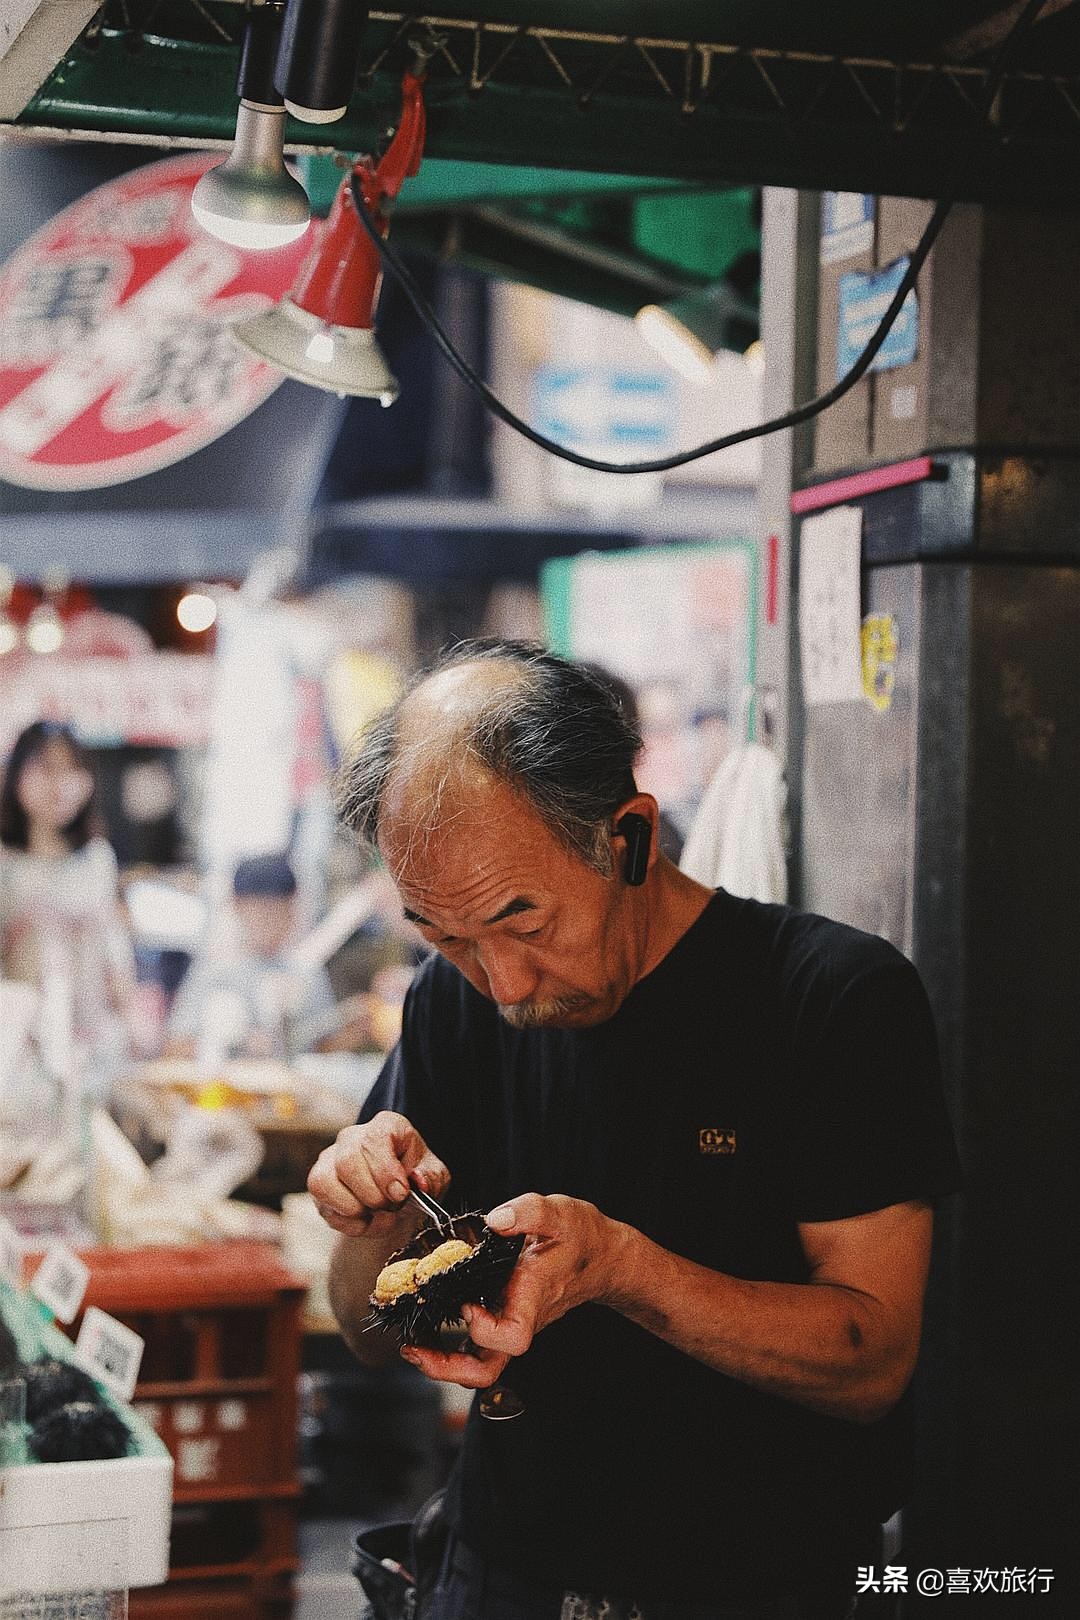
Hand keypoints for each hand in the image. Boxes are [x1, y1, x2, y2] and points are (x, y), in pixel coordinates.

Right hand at [307, 1110, 448, 1236]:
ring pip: (325, 1182)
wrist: (399, 1198)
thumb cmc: (414, 1180)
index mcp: (385, 1126)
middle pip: (347, 1162)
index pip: (374, 1140)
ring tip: (378, 1214)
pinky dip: (348, 1223)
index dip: (385, 1172)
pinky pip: (323, 1206)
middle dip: (372, 1194)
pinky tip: (366, 1220)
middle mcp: (352, 1138)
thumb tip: (418, 1181)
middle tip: (392, 1207)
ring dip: (356, 1209)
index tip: (401, 1194)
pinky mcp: (319, 1185)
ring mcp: (330, 1160)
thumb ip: (431, 1177)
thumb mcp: (434, 1176)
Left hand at [401, 1193, 626, 1388]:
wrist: (600, 1255)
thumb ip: (527, 1212)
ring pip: (477, 1365)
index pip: (512, 1338)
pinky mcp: (503, 1318)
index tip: (466, 1304)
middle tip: (412, 1349)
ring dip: (441, 1362)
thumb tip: (495, 1220)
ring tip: (410, 1344)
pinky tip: (426, 1328)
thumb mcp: (558, 1213)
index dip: (484, 1329)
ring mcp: (511, 1323)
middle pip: (486, 1370)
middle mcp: (520, 1318)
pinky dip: (448, 1346)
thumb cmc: (581, 1236)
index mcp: (532, 1297)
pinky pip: (475, 1346)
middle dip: (446, 1368)